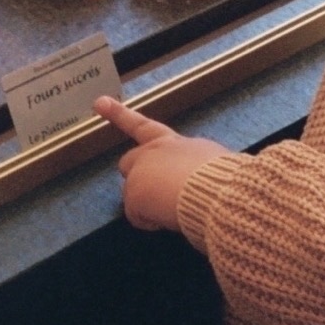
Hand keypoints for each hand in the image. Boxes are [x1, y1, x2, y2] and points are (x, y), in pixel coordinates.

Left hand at [95, 97, 229, 231]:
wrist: (215, 189)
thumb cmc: (224, 178)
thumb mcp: (213, 163)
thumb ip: (197, 167)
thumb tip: (198, 179)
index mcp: (175, 143)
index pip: (144, 126)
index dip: (119, 114)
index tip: (99, 102)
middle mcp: (154, 151)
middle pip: (129, 161)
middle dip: (135, 176)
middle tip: (152, 194)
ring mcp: (140, 171)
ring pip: (133, 194)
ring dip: (148, 204)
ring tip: (175, 209)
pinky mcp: (134, 193)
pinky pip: (138, 217)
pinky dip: (151, 222)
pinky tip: (169, 220)